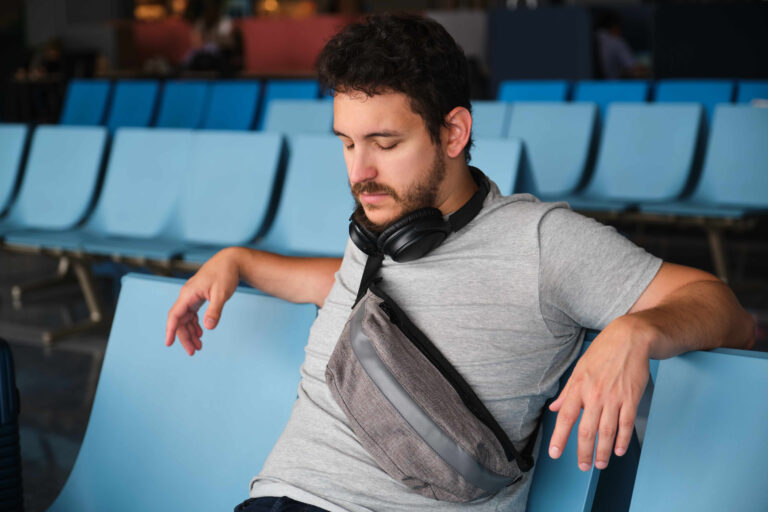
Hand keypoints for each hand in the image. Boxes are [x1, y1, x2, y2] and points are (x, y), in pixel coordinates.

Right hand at [165, 248, 239, 355]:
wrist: (231, 261)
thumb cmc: (225, 274)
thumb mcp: (221, 293)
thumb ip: (214, 310)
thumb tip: (208, 327)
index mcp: (188, 294)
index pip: (174, 315)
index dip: (170, 330)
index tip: (169, 344)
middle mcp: (187, 296)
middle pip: (180, 320)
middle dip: (185, 337)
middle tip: (194, 352)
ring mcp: (192, 296)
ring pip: (186, 318)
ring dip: (190, 332)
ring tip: (199, 346)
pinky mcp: (198, 297)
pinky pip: (192, 314)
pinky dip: (195, 324)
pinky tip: (201, 333)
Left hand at [547, 317, 650, 470]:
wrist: (630, 339)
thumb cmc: (603, 353)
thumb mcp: (579, 369)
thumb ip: (567, 392)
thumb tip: (554, 408)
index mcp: (578, 387)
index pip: (565, 417)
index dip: (559, 437)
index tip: (555, 453)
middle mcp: (595, 395)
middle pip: (587, 431)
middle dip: (583, 452)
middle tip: (582, 467)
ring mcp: (614, 398)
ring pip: (607, 432)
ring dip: (602, 452)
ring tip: (600, 464)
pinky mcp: (631, 399)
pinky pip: (626, 425)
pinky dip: (622, 440)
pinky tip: (619, 450)